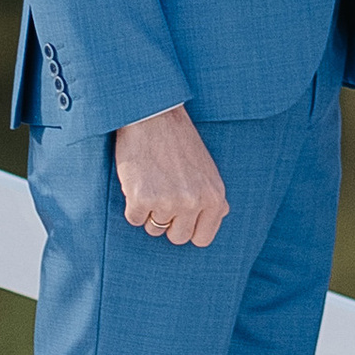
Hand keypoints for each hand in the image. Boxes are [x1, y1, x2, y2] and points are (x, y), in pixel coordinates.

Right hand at [114, 104, 228, 243]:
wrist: (152, 115)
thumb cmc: (178, 141)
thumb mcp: (206, 168)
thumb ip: (212, 195)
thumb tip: (222, 214)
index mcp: (214, 197)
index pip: (202, 239)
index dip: (189, 229)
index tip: (180, 217)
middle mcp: (194, 202)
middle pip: (177, 237)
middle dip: (167, 222)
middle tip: (162, 194)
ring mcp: (168, 202)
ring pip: (153, 229)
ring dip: (149, 210)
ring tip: (152, 181)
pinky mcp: (142, 198)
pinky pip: (134, 219)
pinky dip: (132, 204)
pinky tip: (138, 180)